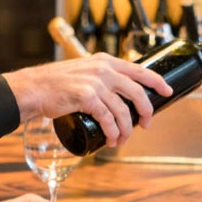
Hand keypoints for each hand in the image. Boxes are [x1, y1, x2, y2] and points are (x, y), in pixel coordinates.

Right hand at [3, 53, 172, 147]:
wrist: (34, 89)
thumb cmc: (56, 84)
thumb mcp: (83, 71)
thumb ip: (99, 77)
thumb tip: (116, 92)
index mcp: (105, 61)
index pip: (139, 70)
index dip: (156, 82)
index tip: (168, 91)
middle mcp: (103, 69)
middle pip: (136, 92)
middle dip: (145, 112)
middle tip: (146, 125)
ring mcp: (95, 83)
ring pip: (123, 110)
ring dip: (126, 129)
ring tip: (121, 140)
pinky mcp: (86, 97)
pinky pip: (108, 119)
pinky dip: (113, 132)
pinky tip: (111, 140)